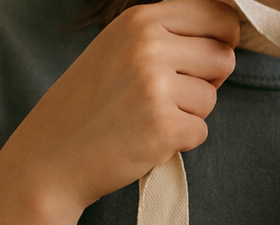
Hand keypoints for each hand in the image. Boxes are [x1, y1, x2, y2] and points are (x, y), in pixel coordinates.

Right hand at [5, 0, 240, 212]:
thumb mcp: (119, 49)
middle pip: (221, 57)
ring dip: (190, 115)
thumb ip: (165, 39)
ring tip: (150, 119)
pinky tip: (148, 140)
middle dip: (207, 82)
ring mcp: (156, 86)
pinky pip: (200, 132)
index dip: (222, 40)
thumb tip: (226, 42)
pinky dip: (180, 141)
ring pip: (211, 98)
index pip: (216, 14)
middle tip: (172, 98)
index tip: (208, 60)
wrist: (53, 155)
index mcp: (140, 19)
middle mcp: (150, 46)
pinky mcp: (163, 126)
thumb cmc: (88, 105)